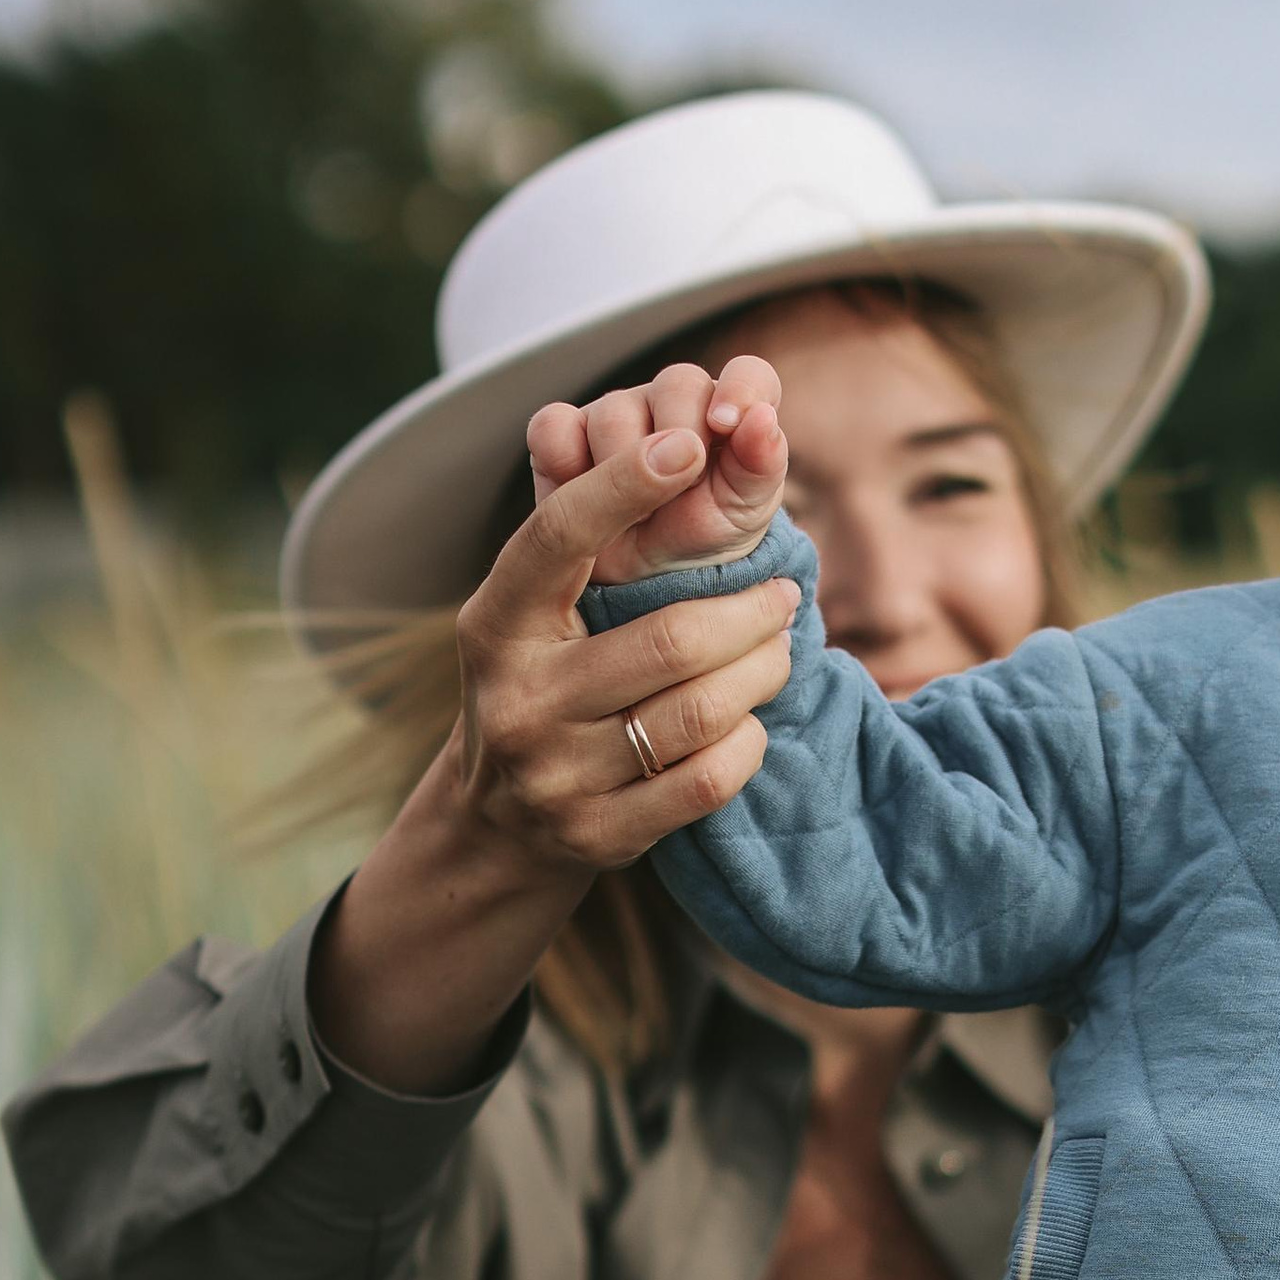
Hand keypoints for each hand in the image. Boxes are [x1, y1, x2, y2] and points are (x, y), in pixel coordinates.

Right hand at [450, 419, 798, 880]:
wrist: (495, 828)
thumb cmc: (538, 688)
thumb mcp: (527, 622)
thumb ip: (579, 559)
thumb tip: (678, 456)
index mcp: (497, 625)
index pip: (560, 538)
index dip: (625, 485)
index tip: (690, 445)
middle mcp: (520, 699)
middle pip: (670, 640)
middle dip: (749, 613)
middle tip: (783, 595)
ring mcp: (557, 775)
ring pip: (700, 712)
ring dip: (761, 673)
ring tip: (779, 652)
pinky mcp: (600, 834)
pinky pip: (707, 779)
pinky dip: (746, 744)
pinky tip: (750, 723)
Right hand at [525, 354, 788, 584]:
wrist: (648, 584)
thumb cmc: (704, 539)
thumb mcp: (744, 512)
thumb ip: (761, 463)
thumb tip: (764, 418)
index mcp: (728, 411)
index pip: (748, 374)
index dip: (739, 390)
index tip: (725, 425)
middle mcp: (672, 400)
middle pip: (677, 385)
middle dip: (680, 443)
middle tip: (680, 496)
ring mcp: (615, 412)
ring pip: (614, 412)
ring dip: (627, 473)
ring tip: (639, 513)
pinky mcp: (563, 434)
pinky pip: (553, 427)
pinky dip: (564, 461)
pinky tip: (583, 495)